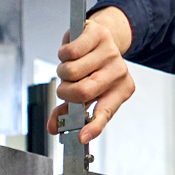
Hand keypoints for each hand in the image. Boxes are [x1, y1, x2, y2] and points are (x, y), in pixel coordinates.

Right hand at [49, 7, 134, 143]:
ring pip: (70, 72)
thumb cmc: (92, 68)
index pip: (105, 113)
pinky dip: (62, 54)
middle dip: (65, 91)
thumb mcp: (85, 91)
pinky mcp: (98, 36)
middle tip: (66, 86)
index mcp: (121, 91)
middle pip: (82, 92)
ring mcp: (110, 53)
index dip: (93, 127)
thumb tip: (53, 127)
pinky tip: (71, 52)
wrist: (100, 36)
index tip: (81, 138)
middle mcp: (119, 73)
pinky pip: (69, 52)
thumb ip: (69, 110)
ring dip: (62, 71)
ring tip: (71, 66)